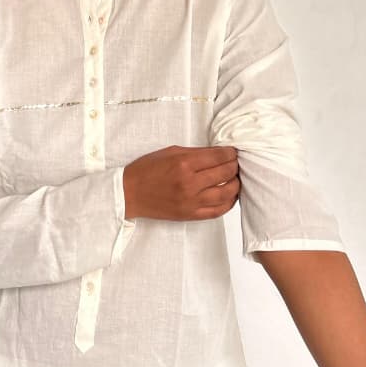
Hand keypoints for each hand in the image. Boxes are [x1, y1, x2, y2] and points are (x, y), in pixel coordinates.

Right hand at [122, 145, 239, 220]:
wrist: (129, 193)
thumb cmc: (146, 170)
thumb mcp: (170, 152)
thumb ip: (195, 153)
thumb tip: (217, 153)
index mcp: (184, 163)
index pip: (219, 156)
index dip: (231, 153)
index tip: (232, 152)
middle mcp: (190, 183)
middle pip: (226, 173)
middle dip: (235, 166)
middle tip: (235, 163)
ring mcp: (192, 201)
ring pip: (227, 193)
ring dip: (236, 184)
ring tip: (235, 178)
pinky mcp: (190, 214)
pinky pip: (218, 211)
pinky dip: (228, 203)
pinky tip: (230, 196)